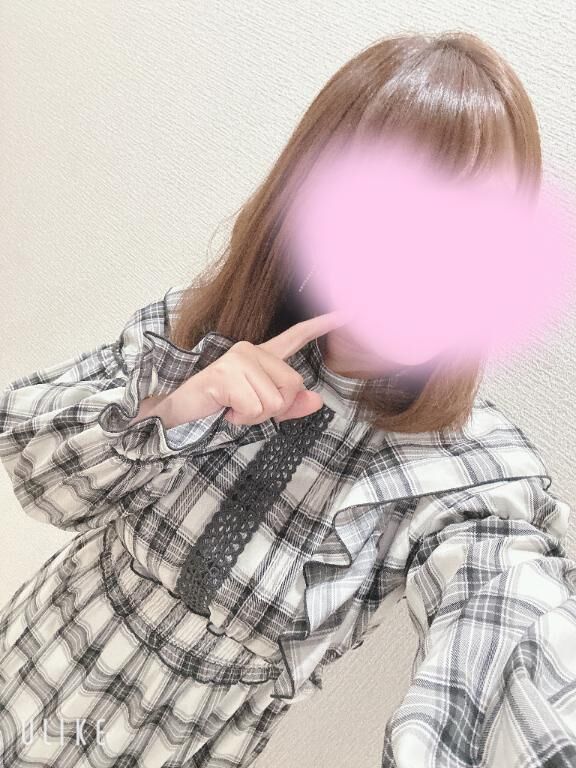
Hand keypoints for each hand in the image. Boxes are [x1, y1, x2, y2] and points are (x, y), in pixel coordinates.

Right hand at [146, 311, 346, 428]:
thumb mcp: (258, 410)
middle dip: (273, 408)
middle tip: (244, 407)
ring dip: (253, 416)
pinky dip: (240, 418)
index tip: (349, 311)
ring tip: (231, 408)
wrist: (178, 415)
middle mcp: (251, 350)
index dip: (322, 325)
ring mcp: (238, 359)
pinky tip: (223, 409)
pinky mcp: (225, 373)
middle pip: (292, 385)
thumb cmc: (217, 409)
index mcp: (261, 357)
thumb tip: (317, 400)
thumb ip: (288, 406)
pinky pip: (254, 408)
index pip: (296, 337)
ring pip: (274, 401)